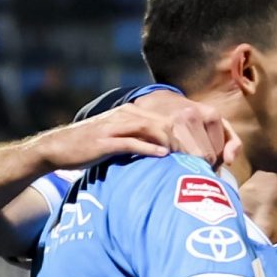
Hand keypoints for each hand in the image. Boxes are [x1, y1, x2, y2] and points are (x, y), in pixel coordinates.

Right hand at [32, 91, 226, 167]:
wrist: (58, 147)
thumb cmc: (97, 148)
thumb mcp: (128, 140)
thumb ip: (153, 142)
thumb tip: (182, 156)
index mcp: (140, 113)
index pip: (179, 117)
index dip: (199, 133)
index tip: (218, 154)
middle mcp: (131, 115)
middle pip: (173, 123)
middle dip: (194, 142)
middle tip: (210, 162)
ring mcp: (117, 126)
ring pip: (156, 130)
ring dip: (178, 146)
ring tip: (194, 162)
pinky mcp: (104, 141)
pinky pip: (130, 142)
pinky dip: (148, 148)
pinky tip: (163, 157)